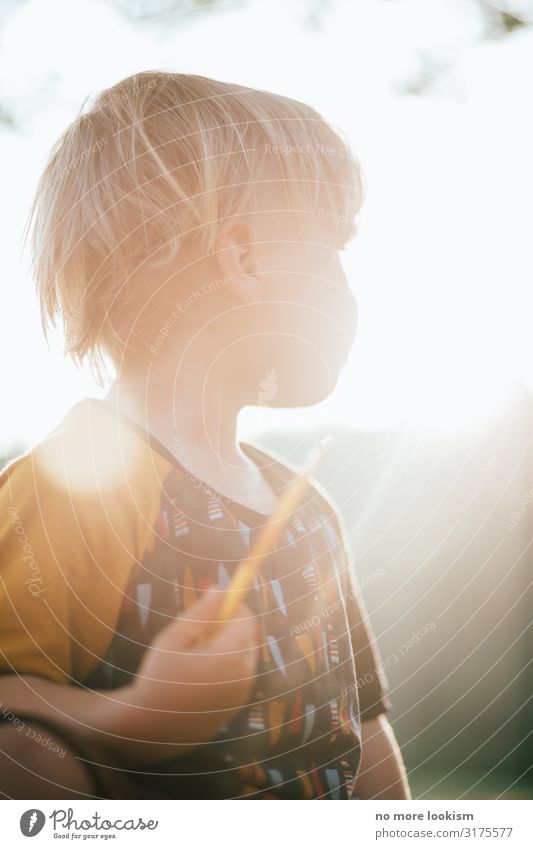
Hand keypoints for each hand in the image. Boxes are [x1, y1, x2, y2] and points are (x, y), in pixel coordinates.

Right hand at [114, 586, 258, 756]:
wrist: (151, 730)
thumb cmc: (158, 679)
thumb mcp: (173, 639)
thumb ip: (200, 613)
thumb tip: (220, 589)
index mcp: (228, 656)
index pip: (245, 618)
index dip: (232, 605)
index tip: (215, 603)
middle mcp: (243, 675)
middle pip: (247, 636)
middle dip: (229, 627)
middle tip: (200, 632)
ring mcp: (242, 694)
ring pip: (244, 656)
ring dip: (227, 649)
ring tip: (194, 658)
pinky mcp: (237, 706)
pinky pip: (239, 677)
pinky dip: (226, 669)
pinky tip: (197, 679)